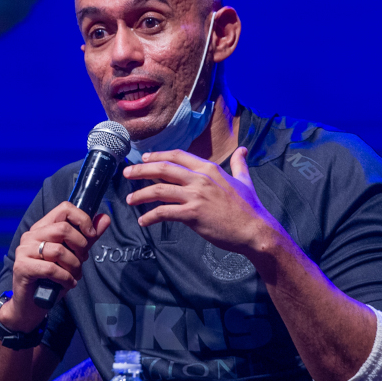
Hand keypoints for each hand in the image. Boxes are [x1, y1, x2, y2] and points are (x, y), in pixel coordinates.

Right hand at [2, 202, 110, 330]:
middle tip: (81, 261)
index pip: (64, 209)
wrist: (31, 305)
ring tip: (74, 275)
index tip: (91, 235)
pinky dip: (66, 278)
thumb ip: (88, 238)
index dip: (82, 219)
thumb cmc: (52, 279)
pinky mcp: (22, 267)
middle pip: (63, 229)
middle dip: (80, 247)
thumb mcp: (74, 256)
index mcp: (43, 228)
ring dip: (74, 266)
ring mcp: (24, 250)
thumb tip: (104, 218)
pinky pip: (51, 269)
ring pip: (59, 250)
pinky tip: (68, 284)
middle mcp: (31, 235)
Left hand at [123, 147, 283, 257]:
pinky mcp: (193, 214)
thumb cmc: (249, 208)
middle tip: (126, 174)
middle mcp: (200, 178)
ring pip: (159, 190)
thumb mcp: (244, 180)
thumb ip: (238, 164)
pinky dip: (150, 216)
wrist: (255, 230)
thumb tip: (243, 150)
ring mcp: (195, 196)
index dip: (158, 156)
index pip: (177, 156)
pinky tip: (143, 221)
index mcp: (209, 168)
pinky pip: (164, 212)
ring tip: (129, 199)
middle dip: (141, 170)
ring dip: (140, 194)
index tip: (144, 159)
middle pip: (163, 168)